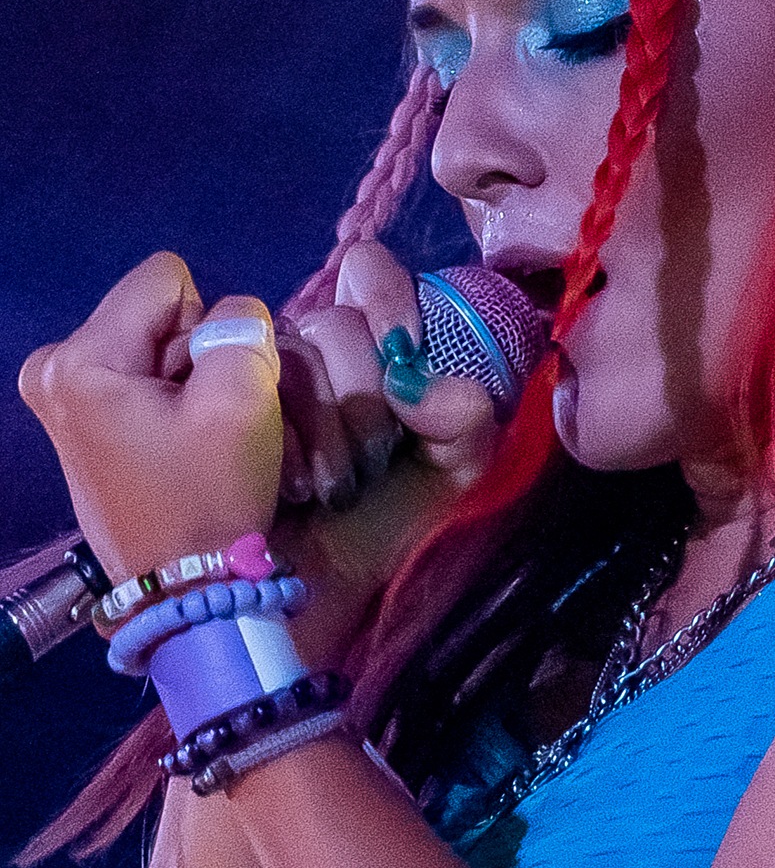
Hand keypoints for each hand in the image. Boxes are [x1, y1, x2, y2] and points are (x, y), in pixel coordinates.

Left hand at [19, 253, 283, 582]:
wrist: (183, 588)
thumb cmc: (207, 496)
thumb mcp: (241, 400)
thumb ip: (242, 329)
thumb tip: (235, 318)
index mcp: (80, 359)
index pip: (166, 278)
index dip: (207, 324)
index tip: (206, 389)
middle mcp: (52, 367)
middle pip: (156, 311)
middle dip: (195, 354)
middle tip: (204, 420)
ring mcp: (57, 396)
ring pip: (153, 342)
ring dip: (187, 379)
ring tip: (194, 438)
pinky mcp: (75, 421)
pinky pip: (139, 374)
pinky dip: (168, 401)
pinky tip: (176, 445)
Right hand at [262, 242, 504, 660]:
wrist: (310, 596)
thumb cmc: (383, 527)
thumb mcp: (449, 475)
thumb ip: (467, 420)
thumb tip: (419, 381)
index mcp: (377, 345)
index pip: (369, 271)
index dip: (386, 302)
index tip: (404, 360)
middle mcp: (317, 348)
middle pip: (335, 322)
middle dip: (361, 397)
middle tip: (370, 462)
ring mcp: (261, 373)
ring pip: (290, 355)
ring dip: (323, 428)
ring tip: (331, 487)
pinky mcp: (215, 406)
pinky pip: (247, 390)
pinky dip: (282, 441)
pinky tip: (291, 486)